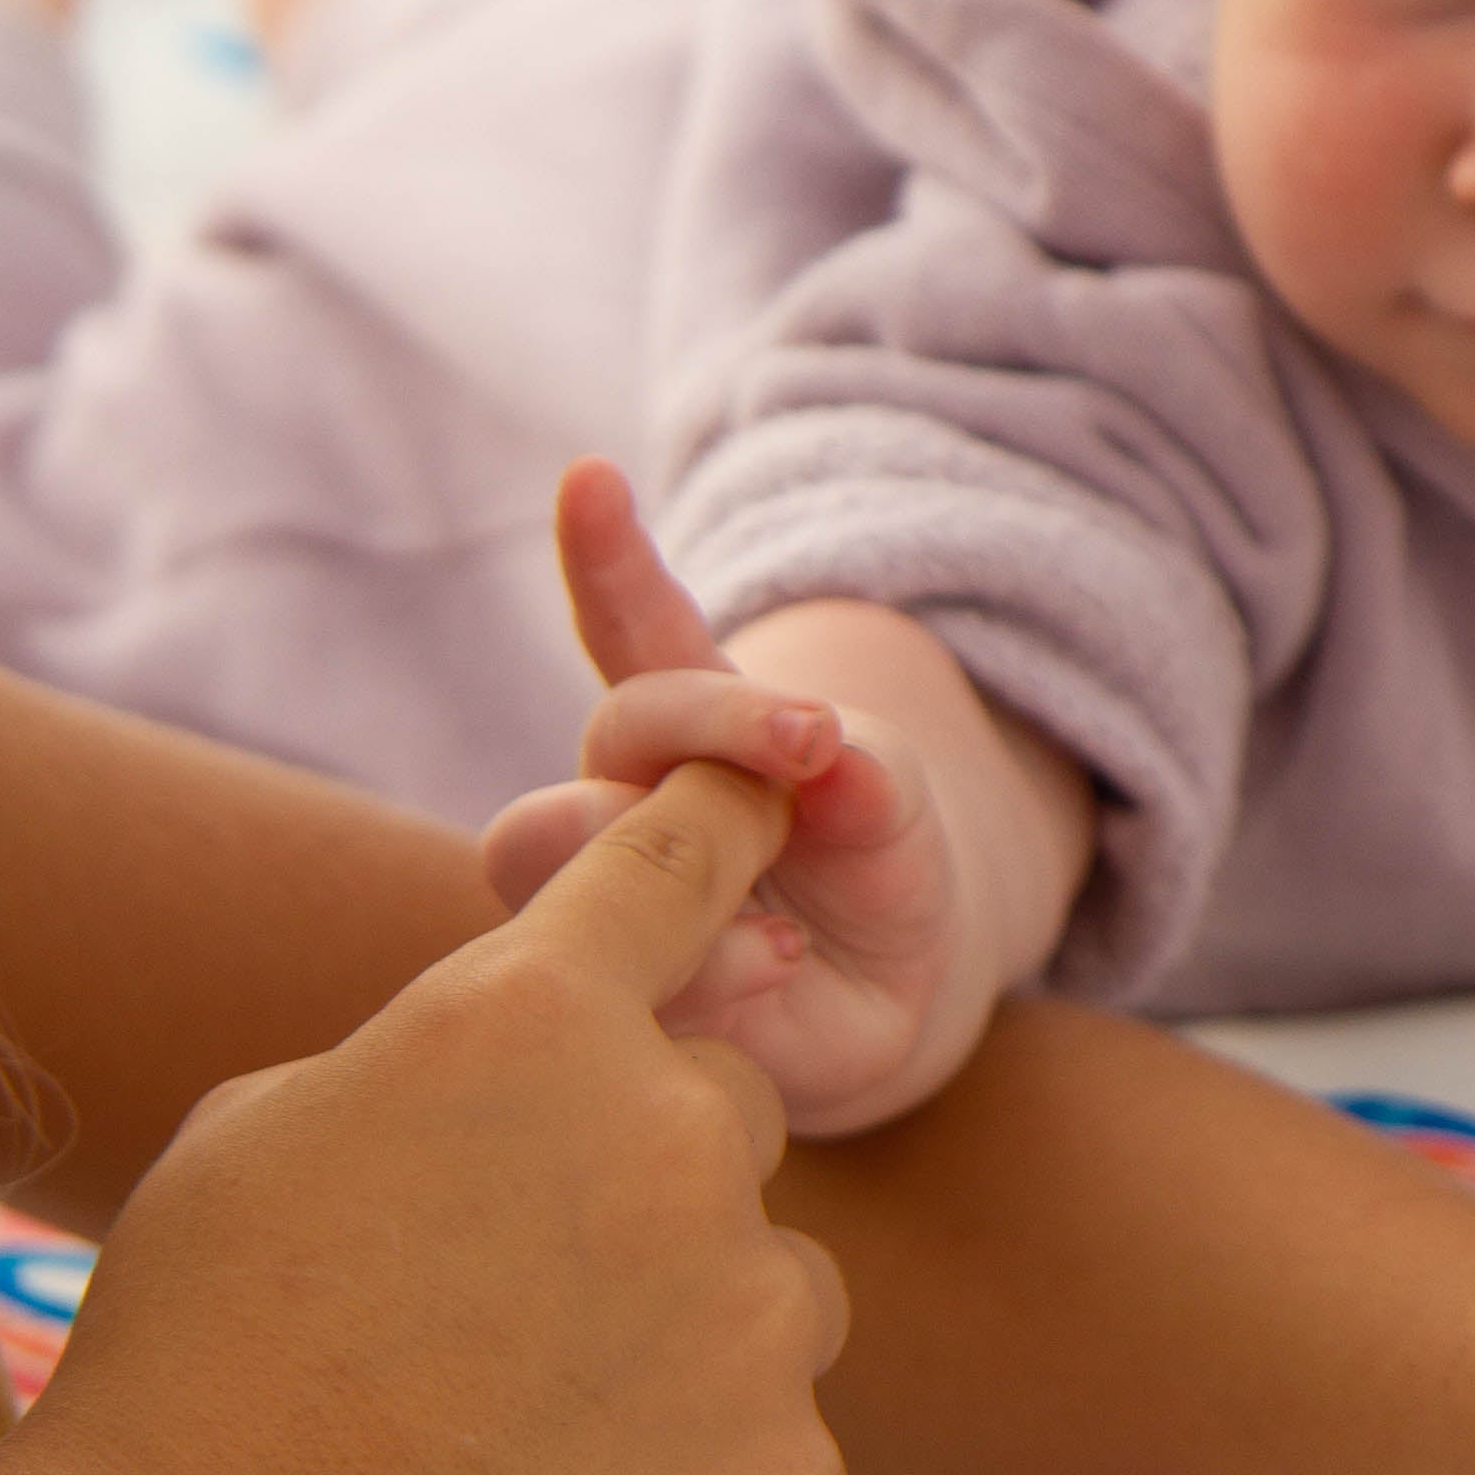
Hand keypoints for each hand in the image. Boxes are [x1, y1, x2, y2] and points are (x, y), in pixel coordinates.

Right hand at [37, 755, 851, 1474]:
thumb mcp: (272, 1132)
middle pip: (728, 1113)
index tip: (777, 774)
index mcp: (534, 1014)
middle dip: (642, 1181)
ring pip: (771, 1292)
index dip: (722, 815)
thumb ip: (438, 1071)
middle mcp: (678, 1131)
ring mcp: (754, 1312)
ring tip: (516, 1435)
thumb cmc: (199, 1351)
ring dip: (682, 1337)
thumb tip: (521, 1095)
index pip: (674, 871)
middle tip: (498, 1305)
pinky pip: (773, 1452)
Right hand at [481, 463, 992, 1127]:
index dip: (606, 558)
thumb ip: (868, 779)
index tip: (592, 479)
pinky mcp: (620, 992)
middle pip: (615, 730)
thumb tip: (835, 762)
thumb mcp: (893, 805)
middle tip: (810, 741)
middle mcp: (619, 798)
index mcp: (680, 725)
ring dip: (687, 866)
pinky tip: (781, 963)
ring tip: (791, 906)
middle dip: (703, 726)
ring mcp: (603, 896)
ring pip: (582, 861)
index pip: (630, 627)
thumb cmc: (870, 868)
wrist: (874, 995)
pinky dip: (716, 966)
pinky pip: (632, 974)